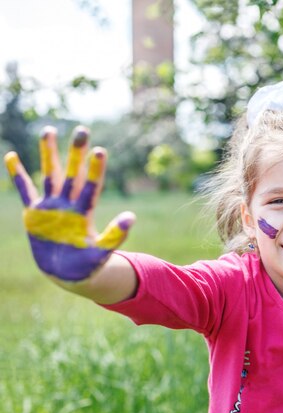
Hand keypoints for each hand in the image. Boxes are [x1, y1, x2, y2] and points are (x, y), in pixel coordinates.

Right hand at [4, 126, 134, 281]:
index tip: (100, 151)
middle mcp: (68, 204)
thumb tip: (131, 217)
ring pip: (49, 174)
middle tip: (82, 130)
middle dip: (75, 153)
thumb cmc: (87, 265)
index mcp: (84, 212)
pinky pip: (26, 191)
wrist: (67, 274)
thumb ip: (114, 236)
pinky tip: (12, 156)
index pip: (91, 186)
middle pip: (72, 173)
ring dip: (48, 153)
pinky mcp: (34, 214)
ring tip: (49, 130)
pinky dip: (18, 176)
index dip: (95, 171)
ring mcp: (51, 206)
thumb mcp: (101, 253)